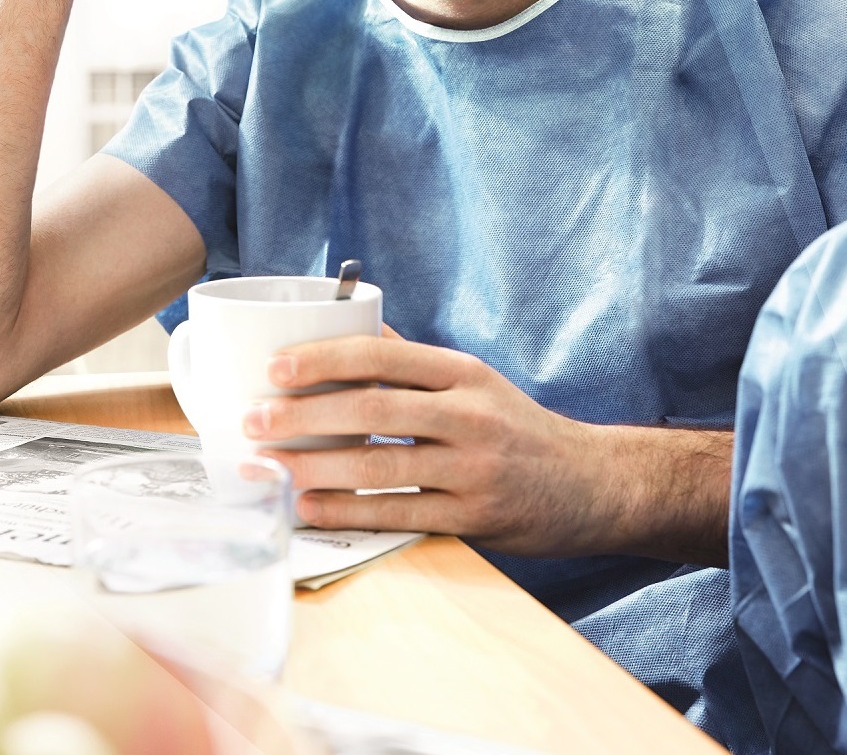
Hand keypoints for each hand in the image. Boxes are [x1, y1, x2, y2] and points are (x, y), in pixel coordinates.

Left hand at [244, 333, 608, 557]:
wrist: (592, 484)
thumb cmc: (519, 428)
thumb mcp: (477, 381)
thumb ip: (417, 361)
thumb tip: (352, 329)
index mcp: (463, 372)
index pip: (382, 355)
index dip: (324, 359)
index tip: (275, 366)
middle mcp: (469, 415)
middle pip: (372, 408)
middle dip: (304, 414)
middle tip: (254, 421)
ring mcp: (473, 468)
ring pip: (379, 464)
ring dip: (315, 467)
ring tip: (266, 467)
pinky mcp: (474, 518)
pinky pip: (398, 514)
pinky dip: (347, 511)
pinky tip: (308, 507)